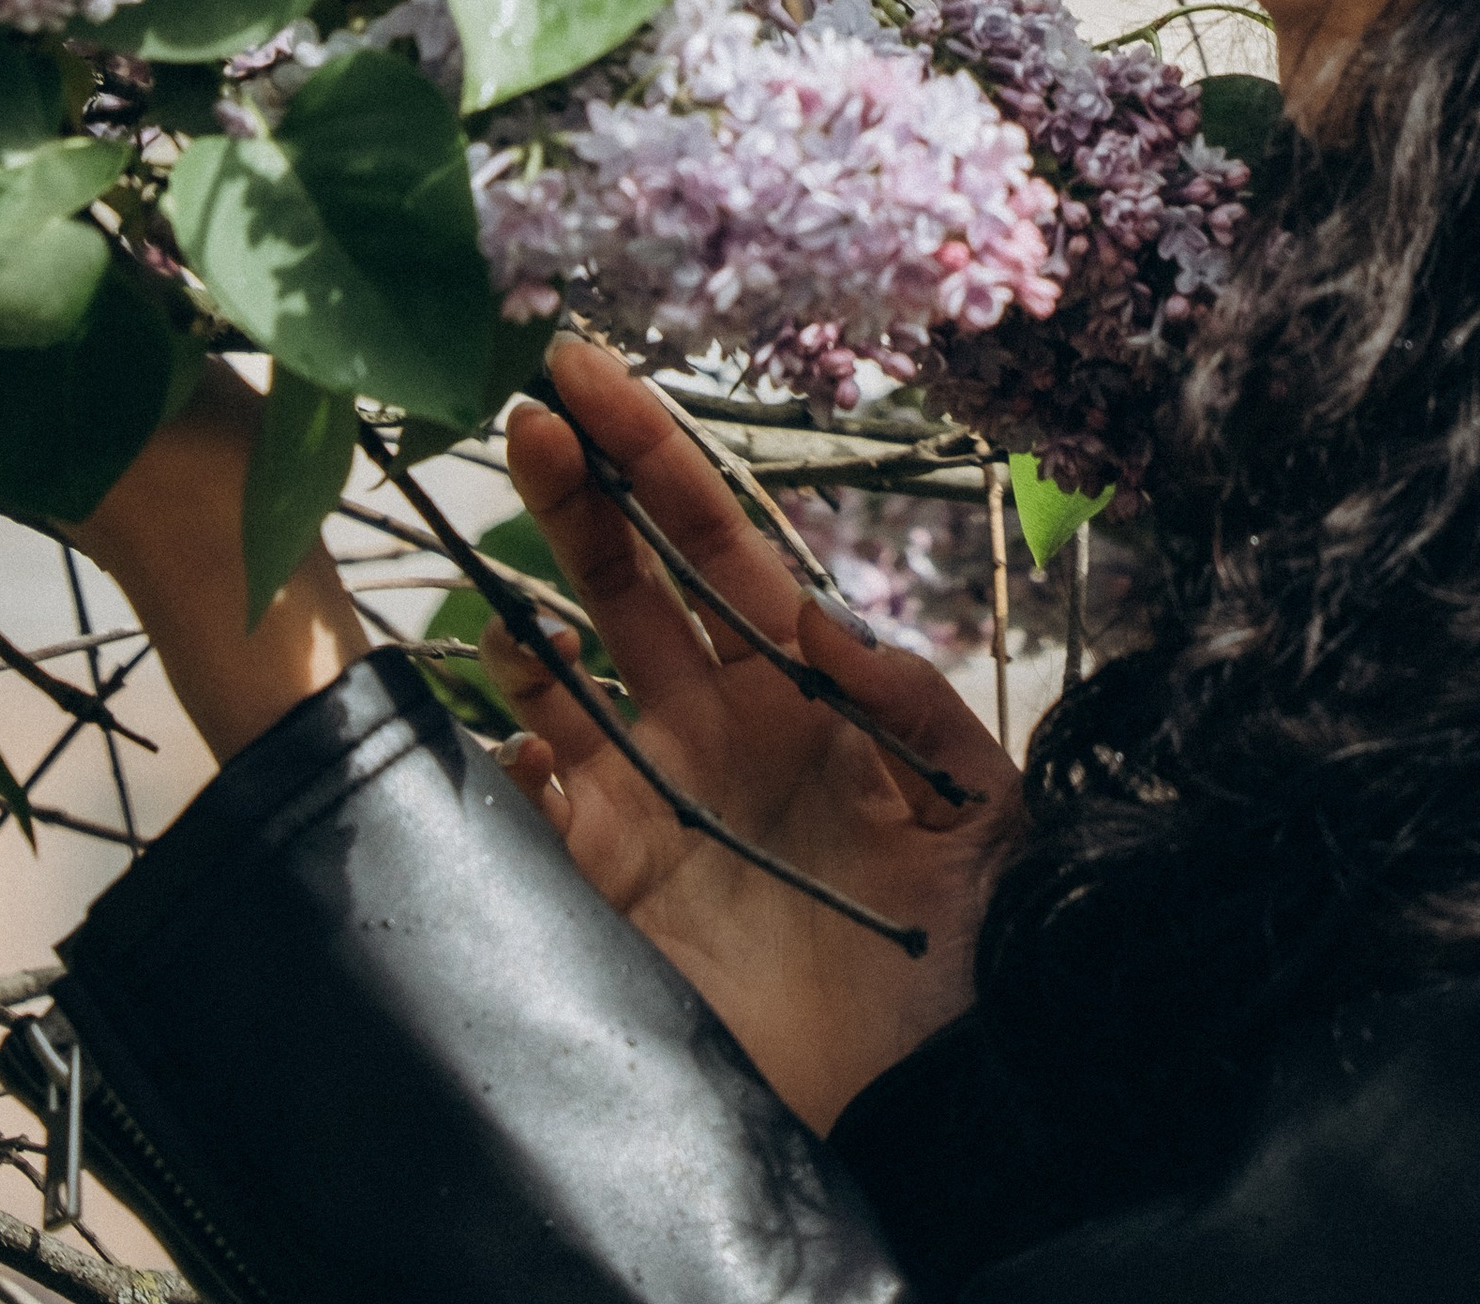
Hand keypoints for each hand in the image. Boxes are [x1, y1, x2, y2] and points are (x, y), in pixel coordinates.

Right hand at [487, 341, 1022, 1131]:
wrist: (942, 1107)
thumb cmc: (980, 954)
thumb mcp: (981, 808)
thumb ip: (909, 701)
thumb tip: (821, 612)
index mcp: (804, 687)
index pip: (718, 546)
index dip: (656, 456)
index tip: (590, 372)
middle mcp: (717, 725)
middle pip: (629, 581)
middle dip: (578, 492)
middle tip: (524, 410)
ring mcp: (656, 802)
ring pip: (568, 676)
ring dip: (529, 605)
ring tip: (497, 540)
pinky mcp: (614, 890)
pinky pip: (538, 806)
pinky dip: (504, 757)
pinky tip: (502, 724)